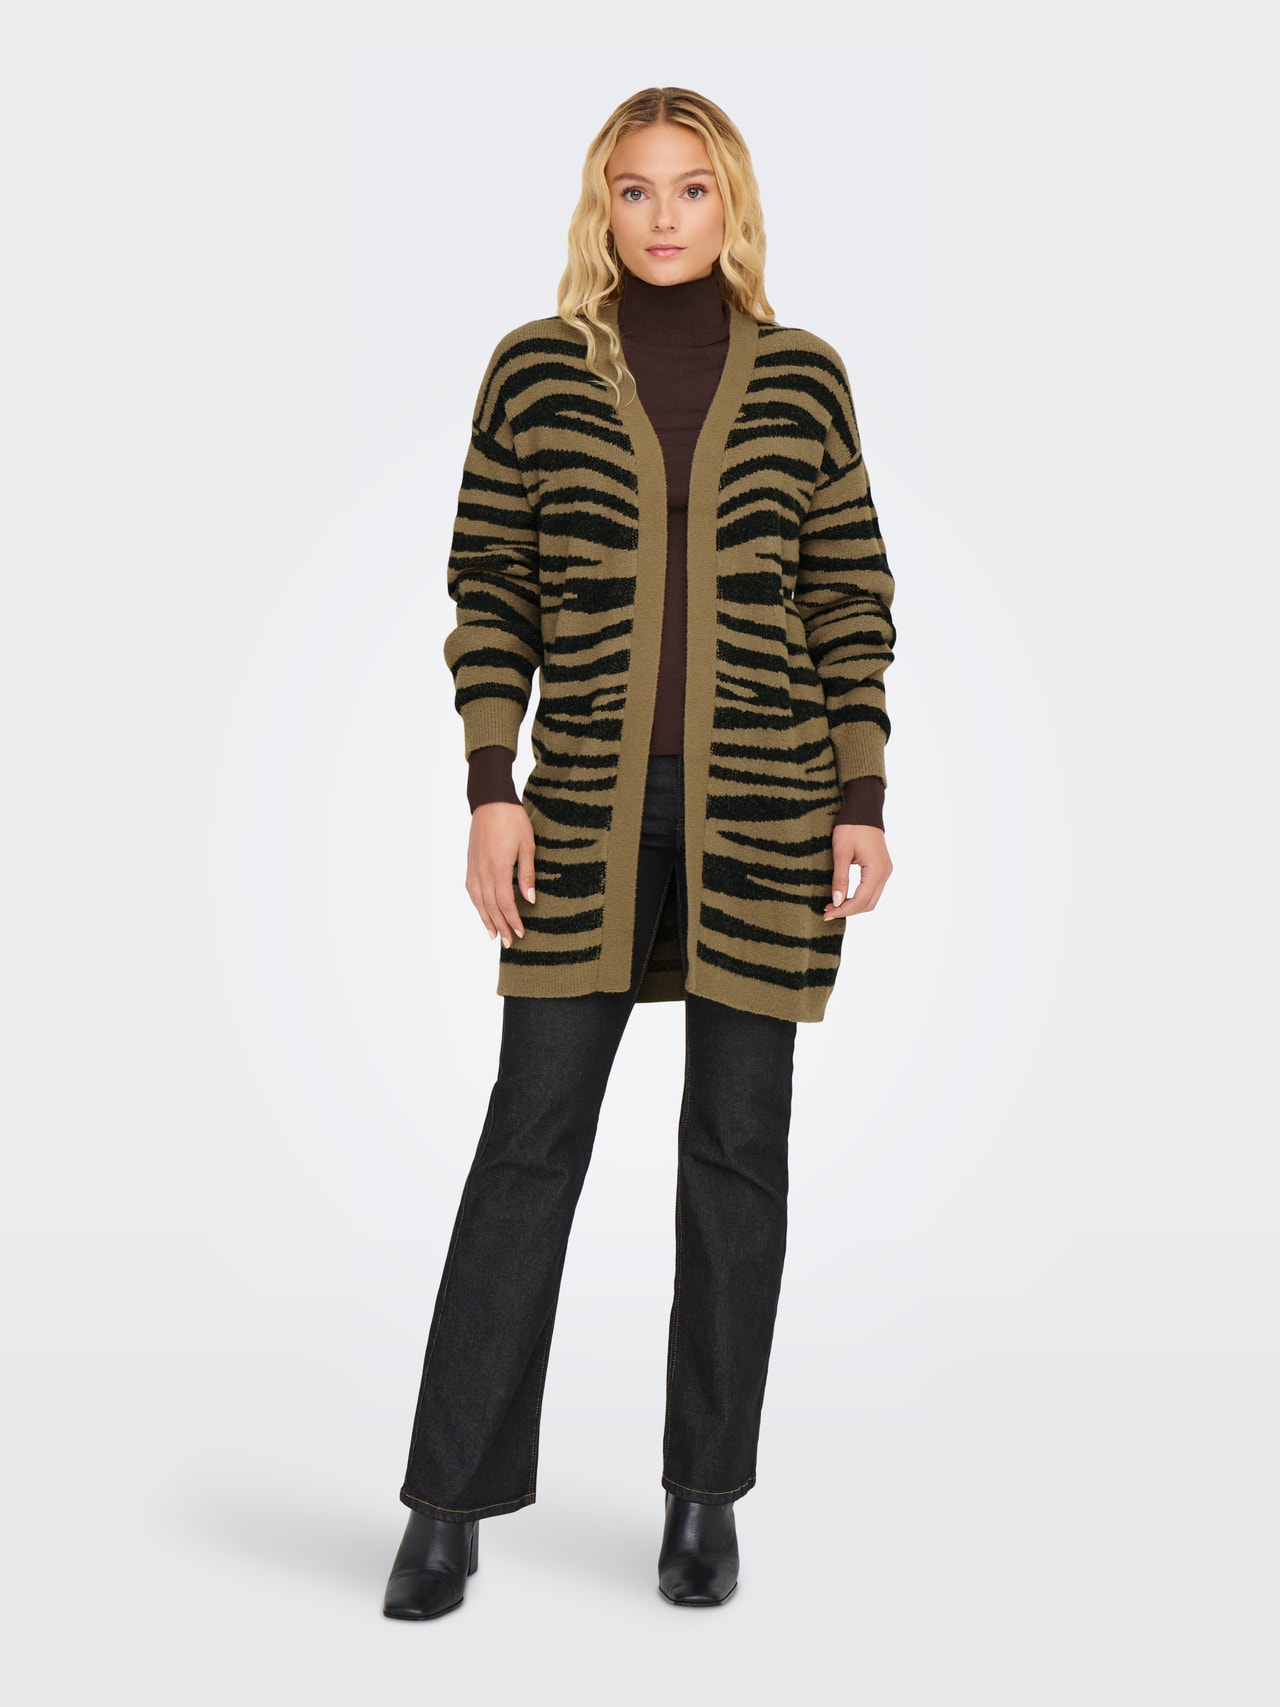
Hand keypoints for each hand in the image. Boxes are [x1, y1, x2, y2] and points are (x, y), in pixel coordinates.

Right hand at [466, 803, 536, 947]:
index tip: (520, 933)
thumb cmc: (512, 820)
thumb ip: (527, 874)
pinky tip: (482, 911)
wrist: (491, 801)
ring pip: (478, 901)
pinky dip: (477, 904)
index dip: (513, 920)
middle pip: (491, 906)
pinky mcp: (470, 863)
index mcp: (499, 867)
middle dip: (500, 926)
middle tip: (508, 943)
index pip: (505, 902)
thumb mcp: (527, 846)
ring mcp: (474, 867)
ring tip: (493, 935)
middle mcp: (483, 871)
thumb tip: (530, 900)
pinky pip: (472, 889)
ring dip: (486, 919)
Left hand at [824, 823, 891, 920]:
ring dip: (853, 905)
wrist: (864, 809)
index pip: (860, 900)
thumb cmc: (851, 827)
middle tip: (827, 911)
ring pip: (871, 899)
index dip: (843, 910)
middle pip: (868, 904)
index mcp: (876, 870)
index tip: (826, 914)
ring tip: (833, 905)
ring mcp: (885, 871)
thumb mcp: (841, 852)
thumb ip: (840, 878)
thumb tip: (837, 902)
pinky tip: (844, 896)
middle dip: (848, 911)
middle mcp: (885, 873)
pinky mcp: (881, 868)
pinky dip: (859, 897)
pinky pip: (872, 890)